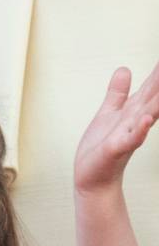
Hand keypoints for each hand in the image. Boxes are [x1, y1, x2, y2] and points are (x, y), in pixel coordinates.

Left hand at [75, 63, 158, 193]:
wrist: (93, 176)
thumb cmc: (102, 144)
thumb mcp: (109, 112)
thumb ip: (118, 92)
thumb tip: (125, 68)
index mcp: (134, 111)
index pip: (152, 87)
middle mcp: (136, 121)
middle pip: (154, 97)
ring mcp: (128, 135)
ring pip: (146, 116)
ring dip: (157, 102)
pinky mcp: (116, 149)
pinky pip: (130, 139)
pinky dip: (139, 130)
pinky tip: (146, 120)